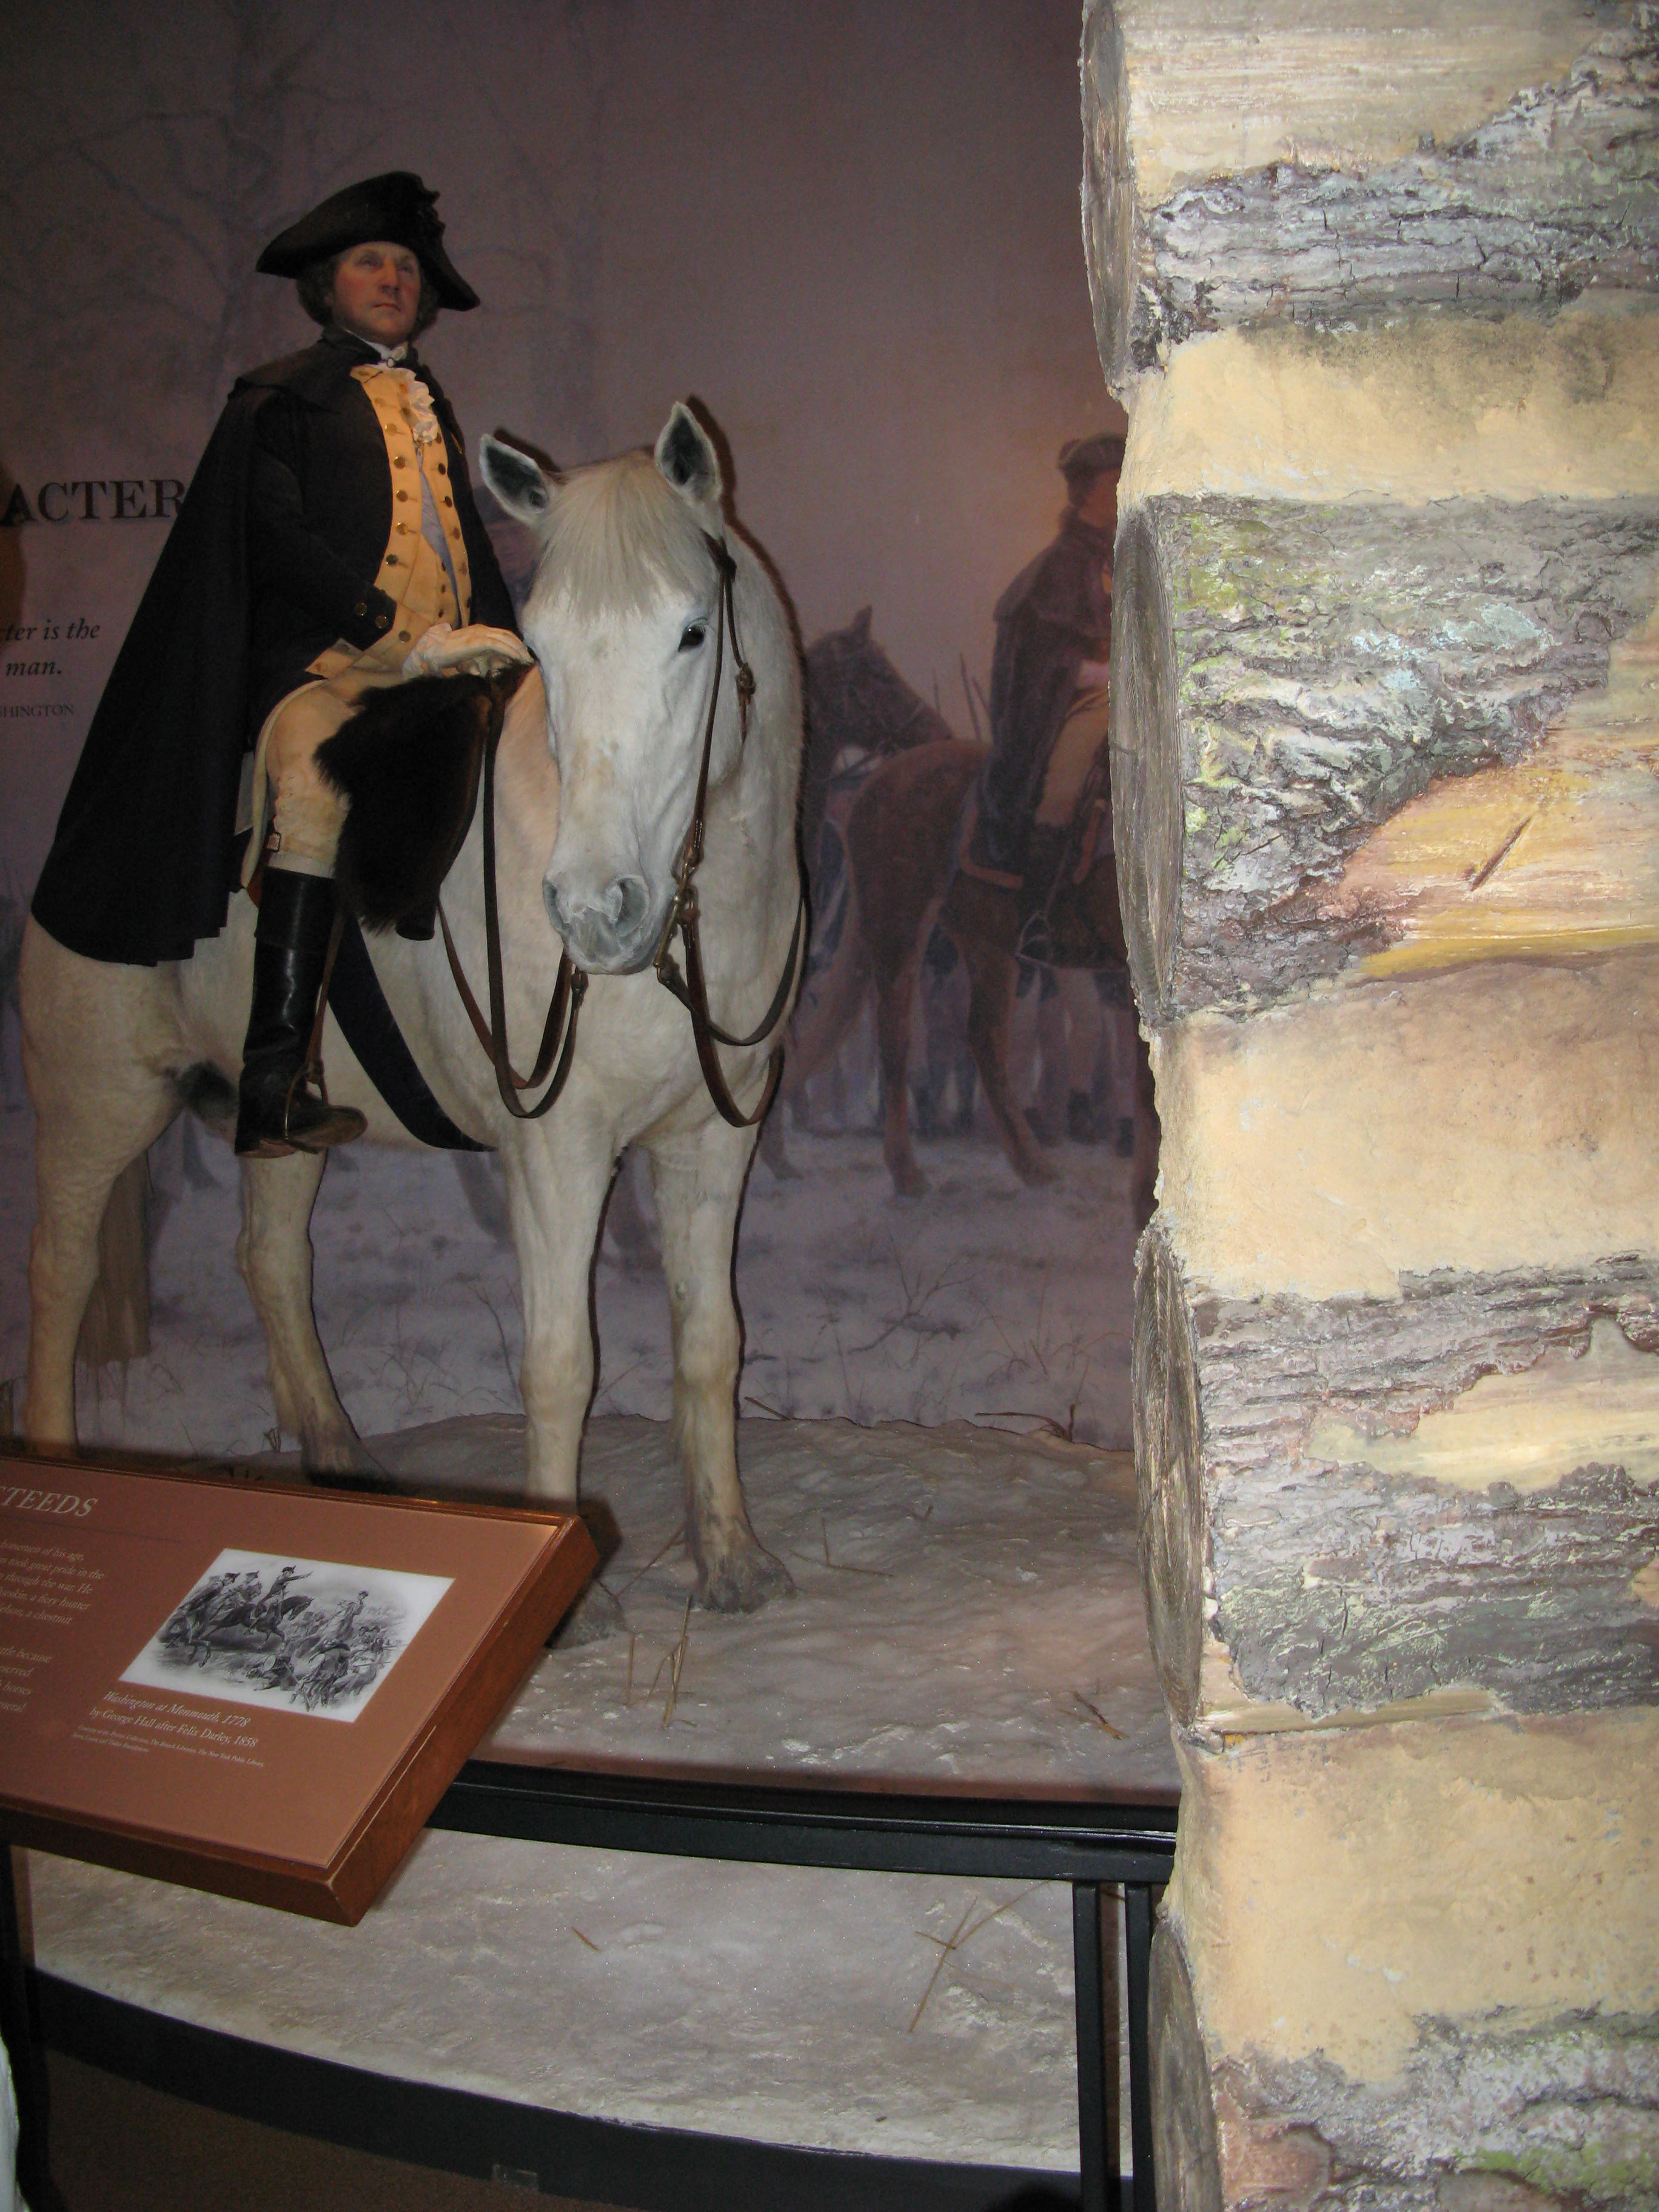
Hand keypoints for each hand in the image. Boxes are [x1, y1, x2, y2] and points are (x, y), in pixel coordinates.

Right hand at [403, 622, 532, 678]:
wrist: (431, 651)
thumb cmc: (446, 657)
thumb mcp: (466, 659)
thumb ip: (476, 662)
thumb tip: (482, 672)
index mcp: (479, 631)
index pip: (502, 635)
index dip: (514, 644)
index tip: (523, 655)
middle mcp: (481, 629)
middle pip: (507, 635)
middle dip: (520, 647)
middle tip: (530, 658)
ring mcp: (479, 633)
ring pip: (506, 638)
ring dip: (519, 649)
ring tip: (527, 660)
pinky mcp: (478, 640)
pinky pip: (499, 644)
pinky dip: (511, 651)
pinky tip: (519, 658)